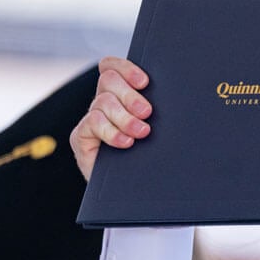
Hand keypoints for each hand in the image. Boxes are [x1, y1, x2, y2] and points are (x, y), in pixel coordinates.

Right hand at [70, 56, 152, 180]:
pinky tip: (126, 143)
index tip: (145, 82)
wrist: (135, 192)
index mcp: (121, 95)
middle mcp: (104, 103)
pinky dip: (111, 132)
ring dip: (125, 117)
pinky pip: (93, 123)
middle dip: (130, 95)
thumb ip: (159, 113)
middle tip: (147, 113)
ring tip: (141, 132)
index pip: (112, 67)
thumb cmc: (151, 157)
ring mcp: (91, 120)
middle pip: (108, 80)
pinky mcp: (82, 138)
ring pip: (103, 102)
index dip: (126, 68)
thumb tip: (178, 98)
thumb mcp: (158, 131)